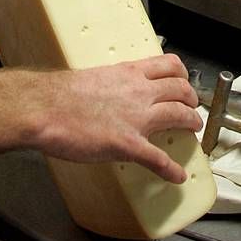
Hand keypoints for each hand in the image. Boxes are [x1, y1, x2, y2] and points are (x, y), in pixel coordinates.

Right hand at [34, 54, 202, 183]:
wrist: (46, 108)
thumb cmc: (60, 94)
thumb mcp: (94, 77)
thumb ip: (110, 83)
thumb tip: (109, 91)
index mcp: (129, 73)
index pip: (168, 65)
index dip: (182, 74)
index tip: (183, 80)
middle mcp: (139, 92)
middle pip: (180, 89)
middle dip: (191, 98)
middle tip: (192, 106)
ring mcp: (137, 118)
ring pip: (178, 115)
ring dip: (191, 122)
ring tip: (194, 129)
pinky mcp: (129, 144)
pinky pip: (158, 158)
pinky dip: (171, 169)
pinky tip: (177, 175)